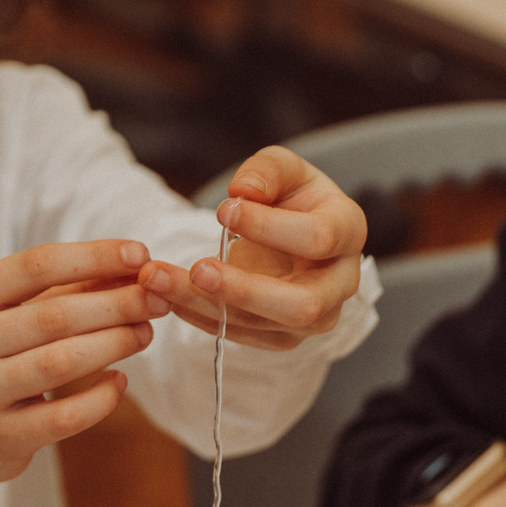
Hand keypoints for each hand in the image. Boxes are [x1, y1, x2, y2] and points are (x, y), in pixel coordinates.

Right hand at [0, 239, 165, 506]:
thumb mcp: (15, 316)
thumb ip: (66, 291)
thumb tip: (134, 264)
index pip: (36, 265)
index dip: (93, 256)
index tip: (140, 254)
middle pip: (55, 314)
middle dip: (117, 303)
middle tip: (158, 299)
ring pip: (61, 362)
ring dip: (115, 343)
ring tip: (146, 333)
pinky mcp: (1, 436)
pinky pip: (66, 415)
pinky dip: (102, 397)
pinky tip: (120, 382)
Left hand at [142, 147, 366, 350]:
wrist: (292, 233)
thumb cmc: (290, 197)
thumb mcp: (283, 169)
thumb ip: (265, 170)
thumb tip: (243, 192)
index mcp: (348, 230)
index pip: (318, 238)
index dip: (270, 227)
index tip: (224, 209)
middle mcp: (341, 283)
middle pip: (301, 304)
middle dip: (244, 289)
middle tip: (197, 268)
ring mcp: (315, 317)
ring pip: (263, 325)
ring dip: (205, 305)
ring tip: (157, 280)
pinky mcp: (283, 337)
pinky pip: (241, 335)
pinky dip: (199, 317)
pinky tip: (167, 295)